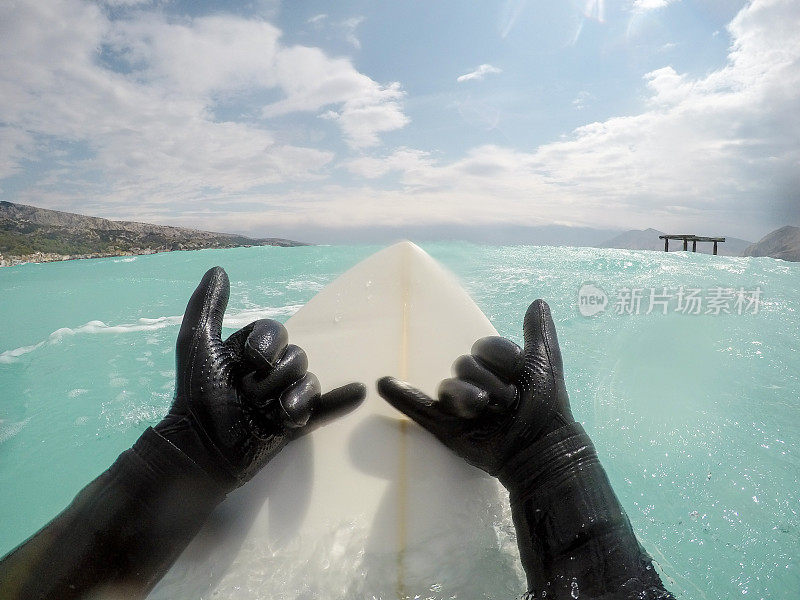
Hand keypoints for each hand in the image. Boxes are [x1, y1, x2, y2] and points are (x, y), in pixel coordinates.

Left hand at [156, 267, 365, 489]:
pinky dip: (342, 401)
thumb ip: (206, 308)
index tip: (249, 363)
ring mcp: (284, 398)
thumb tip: (218, 269)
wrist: (202, 449)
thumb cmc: (198, 395)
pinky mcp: (295, 424)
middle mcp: (269, 372)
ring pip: (309, 381)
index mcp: (250, 353)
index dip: (266, 345)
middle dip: (276, 376)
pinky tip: (358, 392)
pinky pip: (325, 408)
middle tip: (253, 396)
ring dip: (295, 397)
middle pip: (296, 356)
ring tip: (276, 415)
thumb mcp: (198, 345)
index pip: (276, 333)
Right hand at [377, 299, 572, 477]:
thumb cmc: (546, 405)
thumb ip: (539, 333)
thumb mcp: (546, 363)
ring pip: (449, 386)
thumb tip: (537, 301)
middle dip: (489, 381)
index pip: (484, 346)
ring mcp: (459, 404)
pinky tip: (386, 384)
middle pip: (465, 365)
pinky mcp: (447, 425)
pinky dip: (402, 396)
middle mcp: (475, 381)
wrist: (541, 446)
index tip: (519, 371)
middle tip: (508, 400)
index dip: (501, 357)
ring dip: (468, 397)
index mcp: (496, 366)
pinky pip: (420, 407)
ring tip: (487, 411)